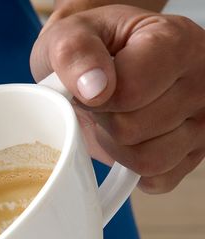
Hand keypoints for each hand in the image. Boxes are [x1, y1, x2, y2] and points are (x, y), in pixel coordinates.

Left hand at [31, 4, 204, 192]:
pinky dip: (132, 169)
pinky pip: (157, 180)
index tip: (88, 86)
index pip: (129, 93)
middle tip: (102, 104)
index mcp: (177, 42)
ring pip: (147, 161)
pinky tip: (127, 142)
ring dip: (116, 148)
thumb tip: (93, 88)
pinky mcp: (194, 153)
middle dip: (104, 122)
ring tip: (115, 120)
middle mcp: (202, 81)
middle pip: (131, 130)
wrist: (105, 62)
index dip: (94, 99)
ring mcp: (203, 121)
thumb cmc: (93, 47)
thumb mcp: (71, 34)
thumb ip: (75, 52)